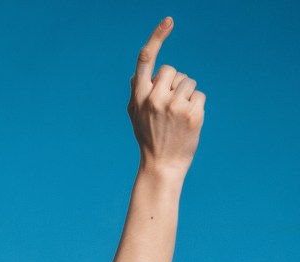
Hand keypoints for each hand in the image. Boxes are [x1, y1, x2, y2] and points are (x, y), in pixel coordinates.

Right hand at [128, 17, 204, 175]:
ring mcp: (174, 106)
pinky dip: (197, 106)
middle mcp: (155, 99)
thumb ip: (137, 94)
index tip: (169, 21)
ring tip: (178, 117)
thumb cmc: (149, 140)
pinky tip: (188, 122)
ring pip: (188, 82)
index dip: (157, 37)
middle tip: (170, 107)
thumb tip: (137, 74)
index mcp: (139, 97)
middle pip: (172, 70)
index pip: (146, 60)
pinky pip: (199, 95)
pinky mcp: (191, 114)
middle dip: (174, 83)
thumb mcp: (135, 117)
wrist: (161, 166)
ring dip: (187, 95)